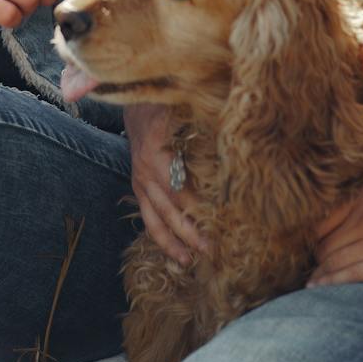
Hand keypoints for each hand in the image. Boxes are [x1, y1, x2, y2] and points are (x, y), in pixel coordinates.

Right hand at [126, 102, 205, 264]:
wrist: (132, 99)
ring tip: (189, 261)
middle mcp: (145, 171)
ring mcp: (139, 182)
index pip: (180, 188)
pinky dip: (160, 237)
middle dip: (189, 233)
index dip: (198, 207)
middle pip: (169, 209)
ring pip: (154, 219)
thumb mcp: (179, 107)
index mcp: (156, 152)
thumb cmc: (162, 103)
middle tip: (211, 250)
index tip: (220, 222)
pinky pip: (147, 218)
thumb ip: (201, 122)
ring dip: (171, 243)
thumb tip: (231, 133)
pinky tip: (174, 252)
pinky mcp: (137, 188)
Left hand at [309, 170, 362, 287]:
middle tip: (312, 274)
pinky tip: (319, 291)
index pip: (324, 218)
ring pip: (334, 261)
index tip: (315, 250)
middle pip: (324, 243)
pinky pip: (353, 276)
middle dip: (316, 259)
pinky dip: (331, 285)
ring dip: (320, 275)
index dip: (315, 237)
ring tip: (311, 289)